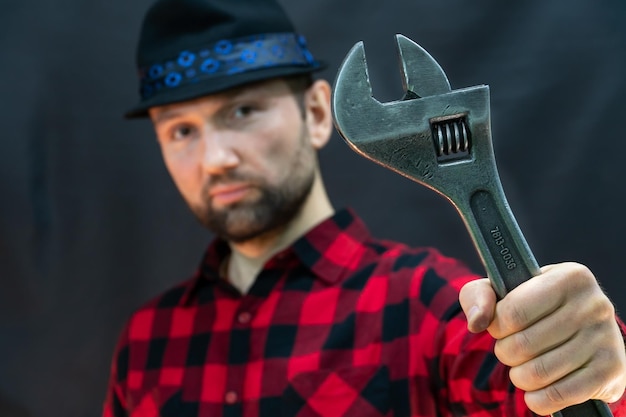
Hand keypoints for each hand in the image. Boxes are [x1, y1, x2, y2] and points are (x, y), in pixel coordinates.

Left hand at [459, 262, 625, 414]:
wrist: (582, 332)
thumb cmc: (534, 306)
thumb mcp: (504, 290)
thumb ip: (478, 295)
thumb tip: (478, 321)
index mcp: (569, 277)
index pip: (512, 312)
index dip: (496, 327)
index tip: (500, 327)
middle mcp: (594, 304)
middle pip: (522, 345)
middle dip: (506, 352)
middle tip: (512, 349)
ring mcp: (606, 338)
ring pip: (537, 373)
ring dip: (519, 377)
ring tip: (524, 367)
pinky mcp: (611, 371)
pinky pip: (559, 396)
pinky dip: (537, 399)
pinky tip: (536, 390)